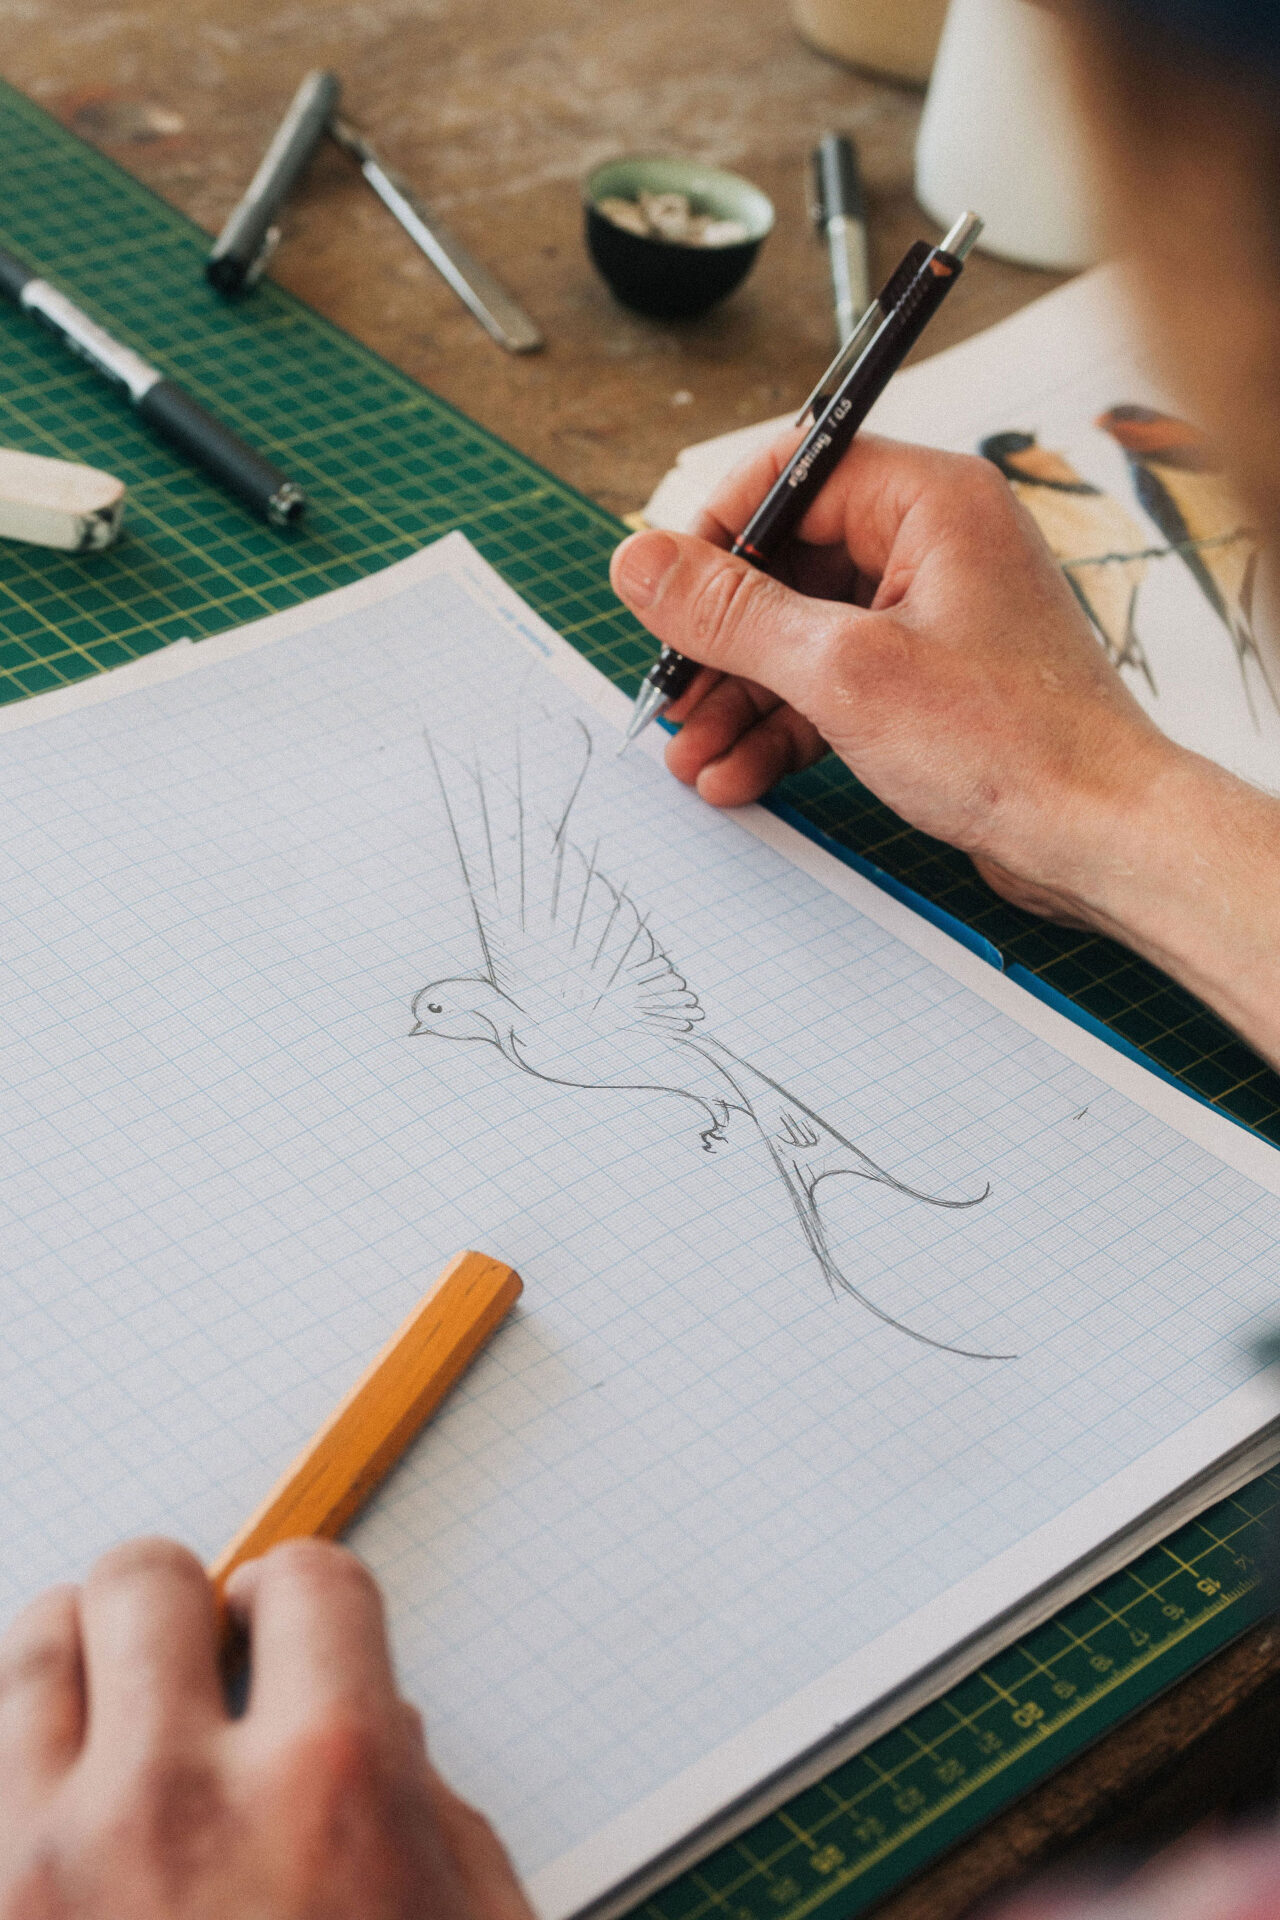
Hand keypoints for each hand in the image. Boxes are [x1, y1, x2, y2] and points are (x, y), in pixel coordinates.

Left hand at [0, 1537, 533, 1919]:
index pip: (304, 1575)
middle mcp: (175, 1805)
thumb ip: (431, 1817)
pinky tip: (63, 1811)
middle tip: (198, 1666)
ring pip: (33, 1648)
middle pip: (143, 1574)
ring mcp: (49, 1867)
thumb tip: (377, 1726)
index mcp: (329, 1787)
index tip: (289, 1633)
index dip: (306, 1599)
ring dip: (81, 1661)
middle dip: (179, 1602)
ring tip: (112, 1718)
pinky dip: (20, 1762)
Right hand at [610, 431, 1279, 1070]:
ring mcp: (932, 618)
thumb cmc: (1011, 743)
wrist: (1100, 838)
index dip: (716, 533)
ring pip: (802, 637)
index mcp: (931, 501)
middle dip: (719, 642)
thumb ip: (731, 613)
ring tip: (692, 756)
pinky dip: (784, 729)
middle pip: (788, 566)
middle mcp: (934, 545)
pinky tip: (737, 776)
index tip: (663, 596)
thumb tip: (640, 563)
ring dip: (740, 698)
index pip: (793, 474)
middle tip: (670, 694)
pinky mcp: (930, 685)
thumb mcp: (842, 671)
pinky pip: (833, 687)